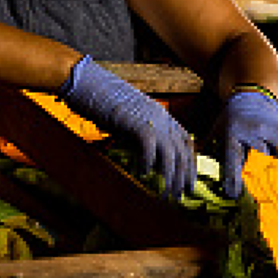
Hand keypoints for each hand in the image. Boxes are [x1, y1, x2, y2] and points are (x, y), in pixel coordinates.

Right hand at [58, 56, 194, 198]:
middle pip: (183, 150)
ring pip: (171, 152)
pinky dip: (148, 162)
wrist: (87, 82)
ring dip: (170, 176)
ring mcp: (150, 117)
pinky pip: (149, 146)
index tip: (188, 181)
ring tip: (166, 194)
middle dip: (184, 176)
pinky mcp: (135, 120)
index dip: (190, 163)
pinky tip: (143, 174)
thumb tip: (151, 163)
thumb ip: (142, 139)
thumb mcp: (130, 123)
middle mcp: (161, 116)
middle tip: (180, 195)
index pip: (186, 141)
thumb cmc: (105, 104)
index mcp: (162, 115)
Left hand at [214, 88, 277, 197]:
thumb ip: (205, 159)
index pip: (233, 156)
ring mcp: (276, 130)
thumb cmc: (227, 126)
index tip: (233, 195)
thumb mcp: (213, 136)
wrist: (250, 100)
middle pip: (261, 156)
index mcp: (233, 132)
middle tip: (262, 202)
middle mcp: (256, 131)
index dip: (233, 176)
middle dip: (260, 178)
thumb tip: (195, 187)